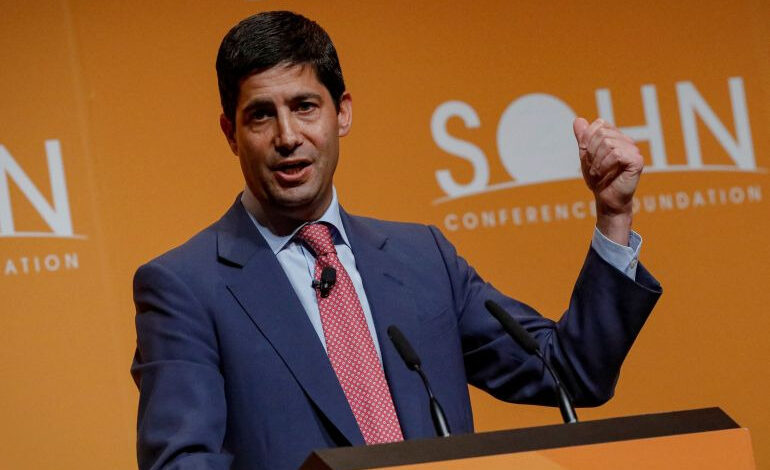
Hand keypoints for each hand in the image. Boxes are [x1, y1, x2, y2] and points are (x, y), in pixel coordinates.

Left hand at [573, 118, 643, 244]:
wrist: (606, 199)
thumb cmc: (598, 179)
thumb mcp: (586, 156)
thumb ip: (583, 138)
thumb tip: (578, 119)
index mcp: (616, 136)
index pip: (599, 125)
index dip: (588, 141)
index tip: (589, 157)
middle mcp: (627, 140)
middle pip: (602, 134)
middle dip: (591, 152)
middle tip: (594, 168)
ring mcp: (633, 150)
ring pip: (608, 143)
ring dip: (597, 161)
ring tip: (599, 173)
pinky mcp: (637, 160)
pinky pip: (616, 154)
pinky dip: (605, 165)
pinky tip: (605, 174)